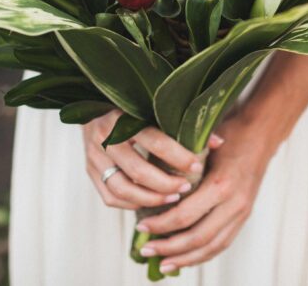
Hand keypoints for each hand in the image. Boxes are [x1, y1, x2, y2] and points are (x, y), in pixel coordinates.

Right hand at [83, 109, 206, 209]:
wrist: (93, 103)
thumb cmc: (132, 105)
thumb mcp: (154, 108)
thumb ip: (183, 124)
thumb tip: (218, 142)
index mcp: (122, 116)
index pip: (154, 142)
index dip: (178, 157)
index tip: (197, 166)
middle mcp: (104, 137)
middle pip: (138, 170)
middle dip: (166, 183)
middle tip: (186, 187)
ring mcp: (93, 156)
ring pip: (122, 188)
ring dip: (150, 198)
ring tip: (172, 198)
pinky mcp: (89, 170)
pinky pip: (110, 197)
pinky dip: (131, 204)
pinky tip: (150, 202)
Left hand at [134, 116, 270, 273]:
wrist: (262, 133)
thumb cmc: (229, 134)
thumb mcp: (203, 146)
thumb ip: (182, 166)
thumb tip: (150, 182)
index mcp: (221, 184)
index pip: (185, 215)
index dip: (161, 225)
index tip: (141, 226)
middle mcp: (234, 203)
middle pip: (198, 237)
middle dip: (169, 247)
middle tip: (146, 249)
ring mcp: (242, 212)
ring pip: (212, 247)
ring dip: (186, 258)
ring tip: (163, 264)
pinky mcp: (244, 216)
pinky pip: (223, 243)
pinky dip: (203, 255)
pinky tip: (186, 258)